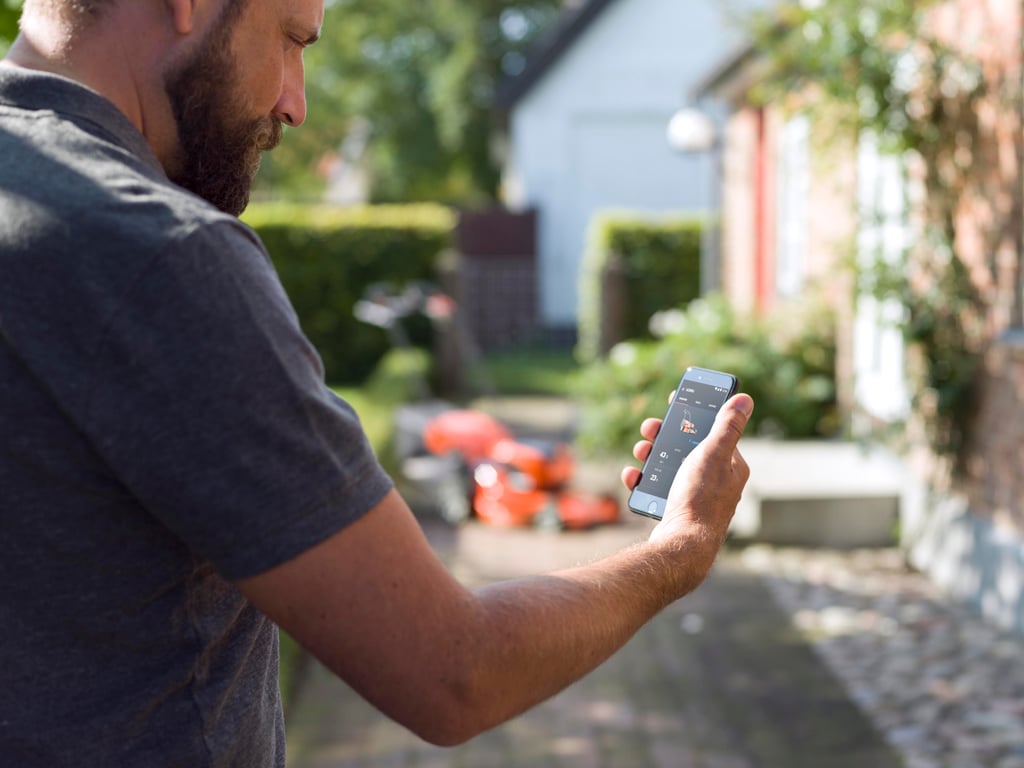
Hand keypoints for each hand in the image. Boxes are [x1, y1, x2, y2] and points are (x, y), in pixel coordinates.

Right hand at [621, 393, 752, 566]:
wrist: (682, 545)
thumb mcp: (713, 454)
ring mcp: (696, 496)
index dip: (694, 414)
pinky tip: (633, 476)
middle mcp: (716, 481)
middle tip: (649, 428)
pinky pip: (658, 488)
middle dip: (665, 435)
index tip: (675, 401)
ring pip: (670, 466)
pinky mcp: (677, 510)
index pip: (713, 430)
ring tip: (640, 451)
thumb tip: (744, 400)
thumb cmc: (701, 499)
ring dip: (652, 454)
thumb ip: (727, 426)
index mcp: (730, 465)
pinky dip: (644, 480)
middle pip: (688, 447)